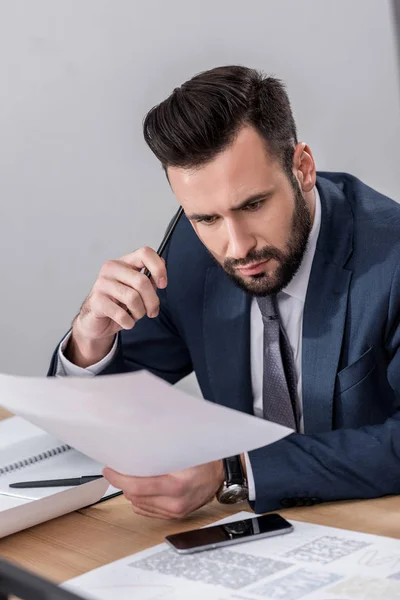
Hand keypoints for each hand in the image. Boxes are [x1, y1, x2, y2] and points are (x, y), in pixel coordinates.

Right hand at [67, 247, 166, 366]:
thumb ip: (150, 281)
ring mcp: (102, 283)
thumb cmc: (119, 304)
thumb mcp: (137, 291)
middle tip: (152, 312)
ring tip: (135, 315)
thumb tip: (160, 276)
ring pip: (133, 298)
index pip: (145, 253)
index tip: (163, 284)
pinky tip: (126, 322)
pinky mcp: (96, 300)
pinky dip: (128, 322)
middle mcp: (111, 269)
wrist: (96, 321)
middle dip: (152, 301)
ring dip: (139, 313)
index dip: (159, 268)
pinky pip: (122, 314)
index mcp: (124, 262)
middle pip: (142, 281)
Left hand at [103, 461, 224, 519]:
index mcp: (176, 485)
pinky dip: (139, 500)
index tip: (110, 470)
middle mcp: (175, 502)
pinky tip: (142, 488)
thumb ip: (159, 453)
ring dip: (131, 491)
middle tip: (117, 469)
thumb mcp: (182, 451)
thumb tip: (135, 448)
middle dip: (123, 482)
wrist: (220, 474)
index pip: (138, 487)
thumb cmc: (204, 460)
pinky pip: (147, 510)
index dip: (119, 478)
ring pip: (138, 504)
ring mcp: (174, 512)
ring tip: (131, 476)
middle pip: (135, 496)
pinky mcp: (174, 516)